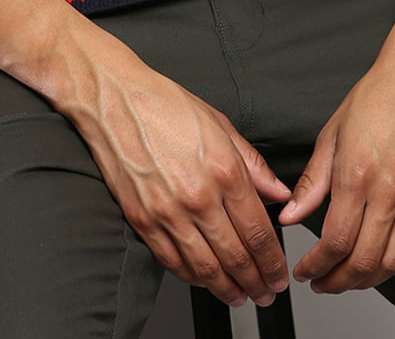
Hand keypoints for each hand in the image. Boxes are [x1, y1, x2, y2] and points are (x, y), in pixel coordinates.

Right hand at [64, 46, 291, 307]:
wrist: (114, 98)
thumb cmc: (165, 104)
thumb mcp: (220, 124)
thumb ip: (253, 165)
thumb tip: (280, 193)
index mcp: (224, 170)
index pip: (258, 231)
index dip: (272, 260)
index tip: (279, 272)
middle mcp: (198, 196)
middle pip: (236, 256)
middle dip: (256, 282)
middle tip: (266, 293)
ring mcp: (168, 211)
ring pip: (205, 268)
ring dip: (227, 289)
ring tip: (240, 296)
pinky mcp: (141, 219)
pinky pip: (171, 261)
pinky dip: (191, 278)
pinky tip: (204, 280)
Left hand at [279, 51, 394, 293]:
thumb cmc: (377, 96)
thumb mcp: (332, 133)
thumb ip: (312, 182)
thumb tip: (290, 216)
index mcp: (357, 173)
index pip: (334, 241)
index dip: (315, 265)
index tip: (303, 270)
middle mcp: (391, 191)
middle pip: (363, 261)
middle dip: (337, 281)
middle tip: (321, 283)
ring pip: (393, 263)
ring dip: (367, 280)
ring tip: (347, 277)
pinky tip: (383, 264)